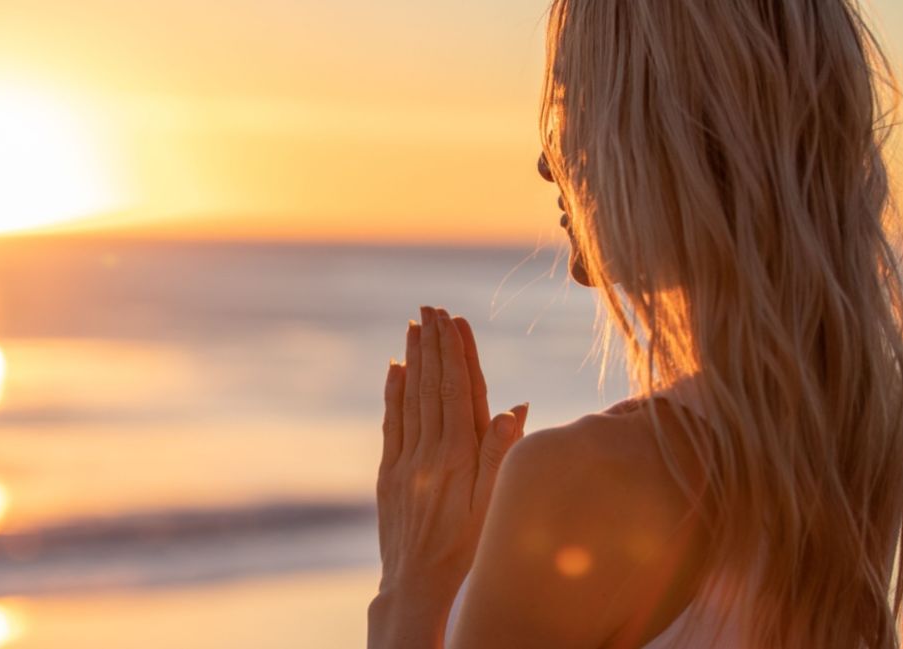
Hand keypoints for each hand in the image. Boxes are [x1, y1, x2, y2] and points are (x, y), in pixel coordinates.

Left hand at [376, 305, 527, 600]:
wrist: (417, 586)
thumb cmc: (468, 549)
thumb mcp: (494, 504)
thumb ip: (501, 454)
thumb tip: (514, 406)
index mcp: (460, 456)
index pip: (459, 390)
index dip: (457, 352)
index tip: (455, 320)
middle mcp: (430, 452)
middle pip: (432, 386)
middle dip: (433, 344)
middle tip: (431, 308)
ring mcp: (405, 461)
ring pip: (409, 398)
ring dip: (413, 358)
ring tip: (414, 325)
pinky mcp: (388, 474)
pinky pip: (391, 423)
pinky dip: (393, 392)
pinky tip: (395, 368)